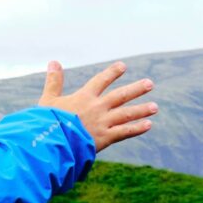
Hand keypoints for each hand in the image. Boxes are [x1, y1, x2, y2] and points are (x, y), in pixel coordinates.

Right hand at [38, 60, 156, 152]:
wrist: (53, 141)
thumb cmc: (47, 121)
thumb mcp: (48, 99)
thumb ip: (54, 81)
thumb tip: (53, 61)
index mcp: (84, 97)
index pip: (101, 81)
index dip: (112, 73)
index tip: (123, 66)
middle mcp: (97, 107)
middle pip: (120, 96)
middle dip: (136, 89)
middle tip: (150, 84)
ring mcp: (103, 122)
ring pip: (126, 114)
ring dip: (141, 110)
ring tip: (155, 107)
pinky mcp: (105, 138)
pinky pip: (125, 132)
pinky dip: (137, 128)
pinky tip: (148, 125)